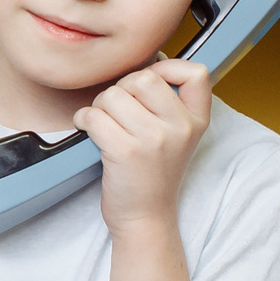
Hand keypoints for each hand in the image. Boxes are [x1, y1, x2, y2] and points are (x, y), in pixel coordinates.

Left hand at [76, 56, 209, 234]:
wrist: (145, 216)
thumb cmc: (153, 173)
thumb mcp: (177, 136)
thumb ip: (168, 104)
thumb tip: (144, 64)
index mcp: (196, 120)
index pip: (196, 73)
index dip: (168, 67)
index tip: (150, 82)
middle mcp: (180, 127)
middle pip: (143, 78)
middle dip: (121, 88)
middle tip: (116, 110)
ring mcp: (154, 139)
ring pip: (113, 95)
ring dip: (99, 106)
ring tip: (104, 124)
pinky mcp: (125, 151)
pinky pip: (94, 115)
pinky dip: (83, 119)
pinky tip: (88, 130)